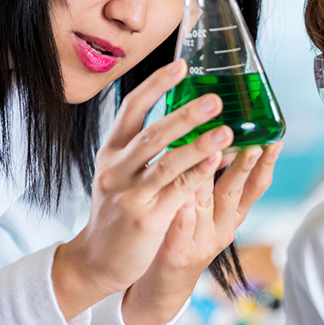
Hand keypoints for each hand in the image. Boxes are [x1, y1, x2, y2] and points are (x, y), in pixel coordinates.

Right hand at [51, 59, 234, 320]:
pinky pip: (177, 191)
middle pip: (152, 133)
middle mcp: (117, 168)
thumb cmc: (118, 210)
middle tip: (215, 100)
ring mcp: (130, 193)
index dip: (158, 85)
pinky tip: (218, 160)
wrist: (97, 259)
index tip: (182, 65)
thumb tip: (188, 116)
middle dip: (185, 115)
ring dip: (199, 144)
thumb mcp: (121, 172)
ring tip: (227, 130)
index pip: (132, 108)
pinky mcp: (146, 217)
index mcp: (111, 150)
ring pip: (166, 163)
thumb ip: (146, 147)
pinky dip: (198, 173)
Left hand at [121, 139, 282, 324]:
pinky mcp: (178, 254)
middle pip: (236, 192)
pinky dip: (185, 208)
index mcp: (230, 217)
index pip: (256, 187)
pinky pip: (182, 226)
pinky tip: (184, 191)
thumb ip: (214, 181)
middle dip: (245, 166)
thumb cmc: (180, 238)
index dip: (267, 164)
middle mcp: (221, 229)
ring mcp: (200, 241)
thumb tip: (220, 138)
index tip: (275, 140)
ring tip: (213, 152)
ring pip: (206, 203)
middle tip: (254, 143)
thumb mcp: (205, 211)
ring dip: (210, 176)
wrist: (161, 289)